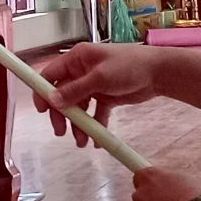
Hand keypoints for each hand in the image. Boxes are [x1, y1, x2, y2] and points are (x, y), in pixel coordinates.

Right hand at [34, 43, 162, 143]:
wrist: (159, 73)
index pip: (51, 74)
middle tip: (61, 132)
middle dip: (61, 114)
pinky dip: (95, 125)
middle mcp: (82, 71)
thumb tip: (53, 100)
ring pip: (78, 107)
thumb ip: (75, 90)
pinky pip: (95, 113)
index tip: (41, 110)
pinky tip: (97, 140)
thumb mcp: (100, 77)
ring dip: (78, 124)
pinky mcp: (105, 97)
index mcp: (77, 59)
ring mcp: (94, 85)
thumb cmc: (129, 66)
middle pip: (62, 95)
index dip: (43, 91)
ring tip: (83, 141)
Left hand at [133, 165, 200, 200]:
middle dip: (152, 199)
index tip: (156, 185)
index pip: (139, 176)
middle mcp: (140, 194)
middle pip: (141, 195)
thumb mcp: (185, 179)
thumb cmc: (197, 198)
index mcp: (149, 177)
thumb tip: (168, 184)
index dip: (150, 182)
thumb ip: (170, 181)